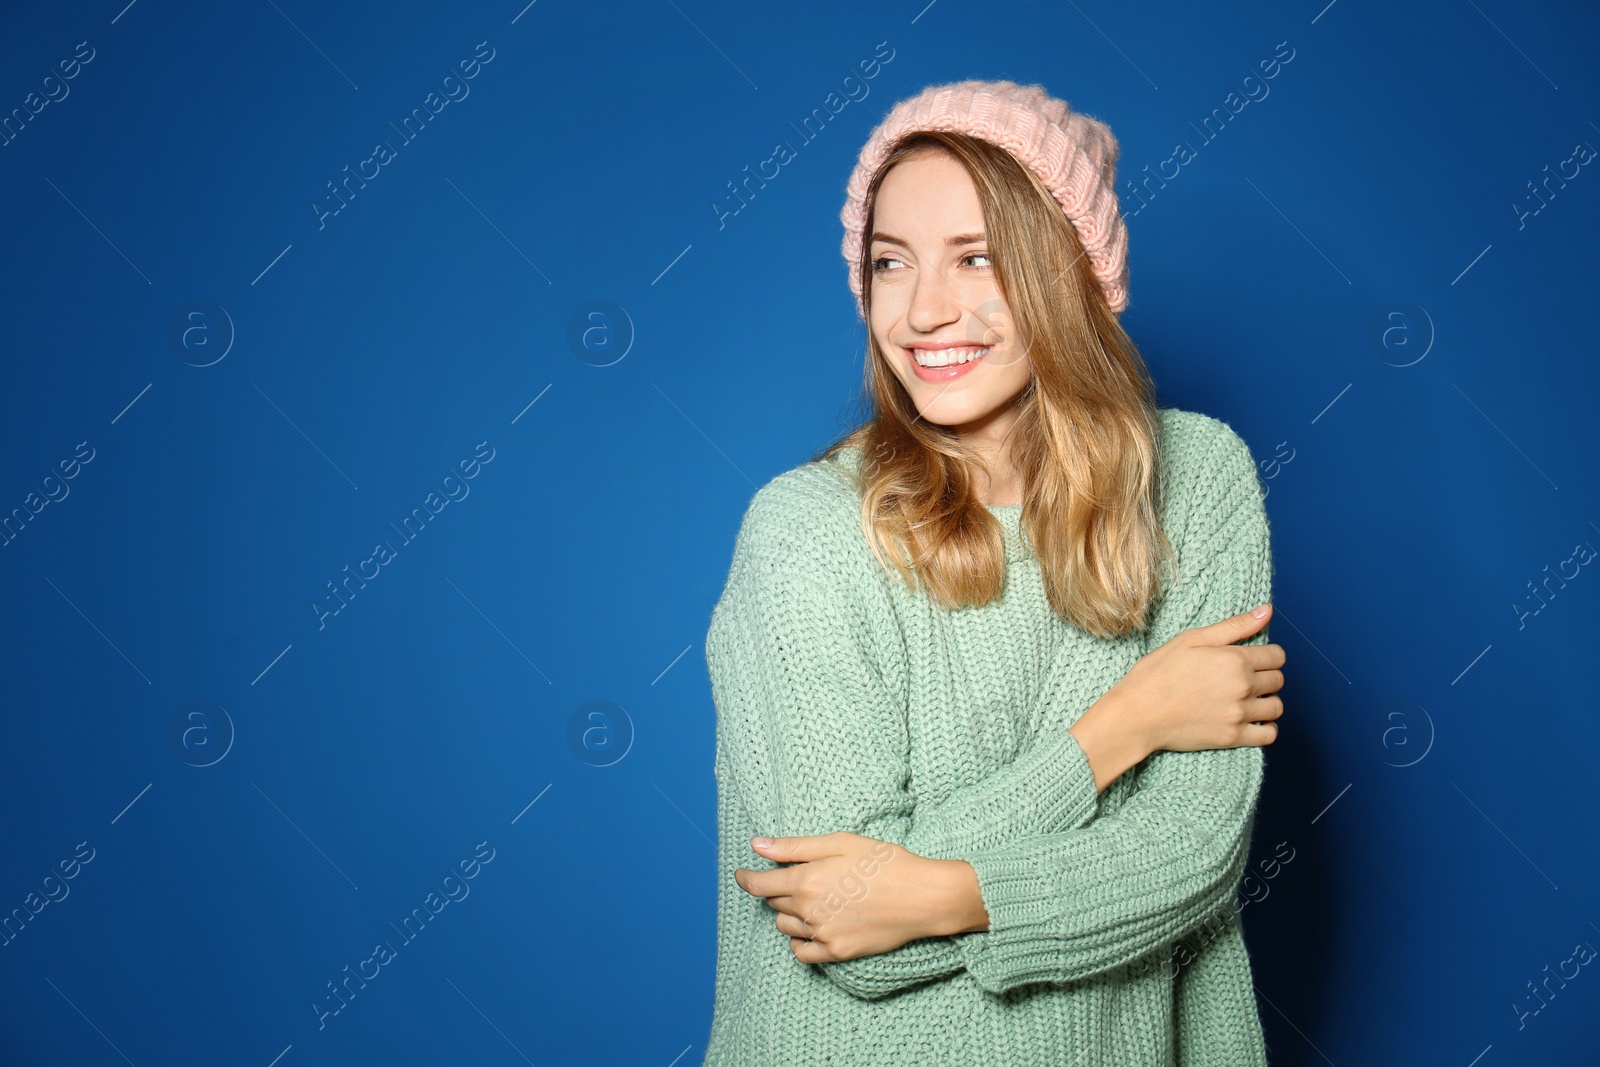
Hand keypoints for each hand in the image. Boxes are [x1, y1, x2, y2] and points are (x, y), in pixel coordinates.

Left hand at [732, 832, 967, 963]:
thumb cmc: (884, 861)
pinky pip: (802, 953)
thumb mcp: (839, 842)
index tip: (741, 874)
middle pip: (775, 903)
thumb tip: (757, 845)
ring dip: (789, 914)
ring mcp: (822, 934)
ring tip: (813, 901)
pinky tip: (811, 929)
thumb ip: (794, 846)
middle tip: (802, 878)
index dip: (745, 878)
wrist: (923, 896)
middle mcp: (809, 909)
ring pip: (785, 927)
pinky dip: (800, 941)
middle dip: (780, 890)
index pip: (759, 884)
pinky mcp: (837, 952)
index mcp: (806, 878)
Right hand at [1107, 602, 1284, 753]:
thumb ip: (1234, 626)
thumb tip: (1267, 611)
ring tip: (1247, 698)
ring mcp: (1239, 714)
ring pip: (1276, 707)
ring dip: (1267, 701)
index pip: (1277, 656)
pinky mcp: (1233, 738)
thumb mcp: (1191, 640)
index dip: (1267, 655)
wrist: (1137, 715)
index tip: (1253, 658)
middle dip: (1266, 676)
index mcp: (1235, 659)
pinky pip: (1269, 734)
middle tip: (1243, 677)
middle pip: (1278, 680)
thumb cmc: (1158, 673)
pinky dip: (1266, 727)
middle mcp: (1243, 686)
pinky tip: (1251, 720)